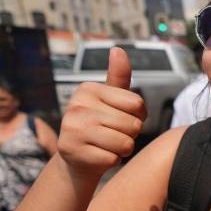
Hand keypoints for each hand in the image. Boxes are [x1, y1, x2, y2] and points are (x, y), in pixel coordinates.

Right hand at [57, 47, 145, 179]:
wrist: (78, 157)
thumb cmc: (101, 125)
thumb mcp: (110, 99)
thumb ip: (119, 77)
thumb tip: (118, 49)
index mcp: (88, 89)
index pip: (137, 103)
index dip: (138, 116)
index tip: (122, 117)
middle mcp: (77, 106)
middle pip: (133, 125)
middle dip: (130, 134)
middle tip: (113, 134)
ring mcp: (73, 129)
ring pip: (125, 143)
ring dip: (123, 149)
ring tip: (107, 144)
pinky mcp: (72, 151)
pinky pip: (113, 159)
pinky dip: (112, 161)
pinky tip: (98, 155)